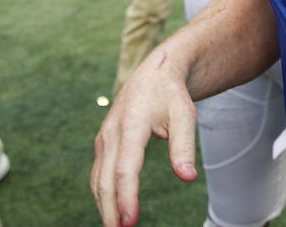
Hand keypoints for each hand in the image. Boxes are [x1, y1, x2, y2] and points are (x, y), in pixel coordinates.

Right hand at [91, 50, 199, 226]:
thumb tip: (188, 177)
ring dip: (104, 205)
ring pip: (98, 179)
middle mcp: (112, 132)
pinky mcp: (103, 143)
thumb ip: (184, 146)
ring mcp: (104, 138)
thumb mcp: (185, 115)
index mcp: (132, 124)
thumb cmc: (172, 95)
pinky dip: (102, 193)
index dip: (127, 197)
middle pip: (106, 179)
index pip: (126, 168)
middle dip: (111, 209)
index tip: (132, 220)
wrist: (155, 73)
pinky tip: (111, 209)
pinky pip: (98, 173)